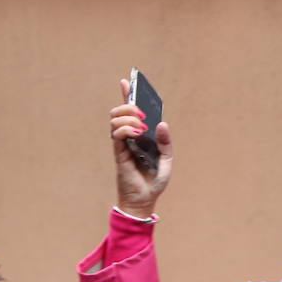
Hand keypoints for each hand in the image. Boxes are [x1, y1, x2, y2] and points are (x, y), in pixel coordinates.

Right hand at [110, 78, 173, 218]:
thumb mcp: (167, 160)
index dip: (127, 95)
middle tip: (141, 112)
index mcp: (141, 136)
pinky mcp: (118, 152)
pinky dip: (125, 129)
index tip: (127, 81)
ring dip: (128, 118)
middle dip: (128, 106)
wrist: (145, 199)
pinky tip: (137, 133)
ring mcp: (122, 143)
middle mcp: (129, 137)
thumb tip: (161, 124)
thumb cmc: (154, 181)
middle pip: (120, 112)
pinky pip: (116, 134)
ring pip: (115, 120)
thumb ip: (165, 142)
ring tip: (141, 126)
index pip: (131, 112)